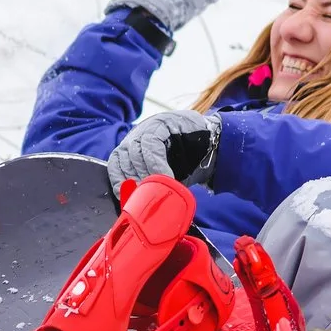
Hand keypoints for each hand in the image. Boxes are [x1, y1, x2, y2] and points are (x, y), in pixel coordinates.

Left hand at [106, 109, 220, 190]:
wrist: (215, 143)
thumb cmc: (187, 162)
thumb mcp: (165, 174)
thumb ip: (151, 184)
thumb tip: (140, 207)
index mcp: (133, 146)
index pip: (116, 162)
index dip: (118, 179)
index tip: (124, 196)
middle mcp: (137, 134)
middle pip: (125, 157)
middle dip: (134, 179)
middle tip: (145, 196)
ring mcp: (148, 126)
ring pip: (137, 151)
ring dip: (145, 173)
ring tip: (155, 188)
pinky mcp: (162, 123)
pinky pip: (152, 144)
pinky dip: (156, 163)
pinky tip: (164, 175)